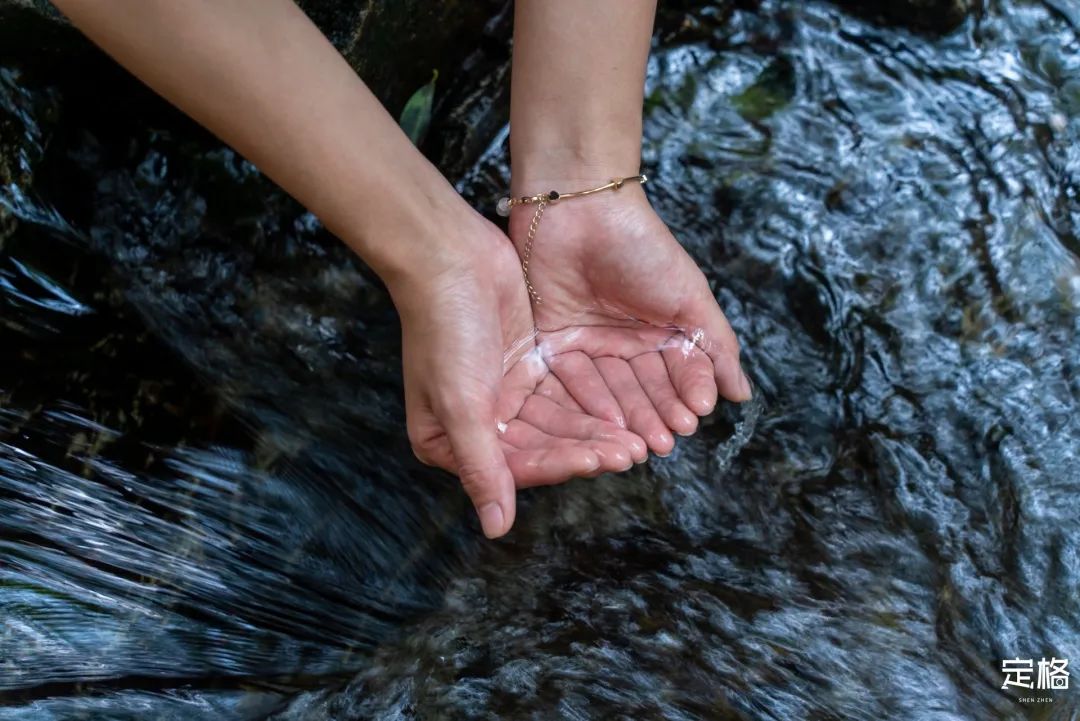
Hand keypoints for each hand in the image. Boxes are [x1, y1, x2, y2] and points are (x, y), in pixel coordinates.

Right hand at [392, 212, 645, 537]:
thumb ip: (481, 465)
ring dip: (593, 430)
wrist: (448, 254)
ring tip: (636, 438)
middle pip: (540, 446)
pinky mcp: (526, 366)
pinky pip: (563, 394)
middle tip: (632, 452)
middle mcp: (477, 423)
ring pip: (557, 422)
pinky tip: (623, 411)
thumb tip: (495, 529)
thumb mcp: (458, 401)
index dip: (559, 463)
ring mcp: (503, 394)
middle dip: (585, 448)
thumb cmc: (443, 327)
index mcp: (447, 440)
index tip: (600, 459)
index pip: (513, 464)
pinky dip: (590, 403)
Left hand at [507, 181, 751, 456]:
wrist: (580, 208)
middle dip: (656, 415)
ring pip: (609, 392)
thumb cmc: (642, 246)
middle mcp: (626, 343)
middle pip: (643, 389)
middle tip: (665, 443)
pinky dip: (589, 403)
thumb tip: (742, 395)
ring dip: (626, 419)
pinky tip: (605, 425)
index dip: (686, 395)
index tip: (694, 417)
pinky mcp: (553, 343)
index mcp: (661, 331)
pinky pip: (571, 380)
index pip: (678, 373)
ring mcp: (589, 344)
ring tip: (639, 445)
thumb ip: (716, 346)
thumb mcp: (690, 297)